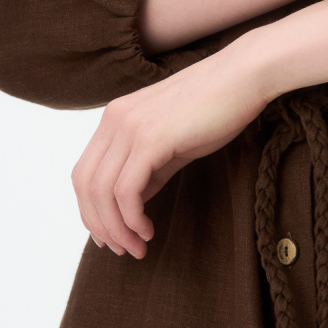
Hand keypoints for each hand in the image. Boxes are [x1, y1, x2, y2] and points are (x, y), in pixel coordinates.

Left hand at [71, 46, 265, 257]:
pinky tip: (149, 230)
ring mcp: (130, 127)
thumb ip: (149, 170)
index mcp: (114, 118)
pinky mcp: (151, 138)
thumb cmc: (215, 108)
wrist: (243, 77)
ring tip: (138, 247)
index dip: (91, 210)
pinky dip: (132, 218)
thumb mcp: (172, 143)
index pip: (85, 173)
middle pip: (84, 185)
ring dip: (116, 228)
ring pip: (102, 192)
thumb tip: (135, 205)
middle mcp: (114, 120)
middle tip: (122, 250)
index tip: (112, 236)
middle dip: (99, 225)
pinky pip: (126, 190)